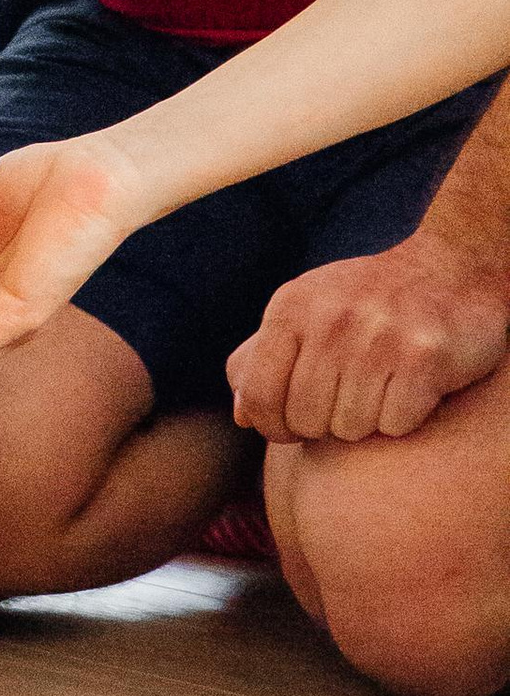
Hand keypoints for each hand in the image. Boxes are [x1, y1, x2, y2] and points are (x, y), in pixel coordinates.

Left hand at [225, 237, 509, 443]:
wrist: (451, 266)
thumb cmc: (365, 300)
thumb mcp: (304, 311)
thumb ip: (261, 361)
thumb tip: (243, 417)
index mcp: (290, 308)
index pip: (260, 396)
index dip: (271, 426)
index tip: (290, 428)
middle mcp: (331, 320)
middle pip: (306, 420)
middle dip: (324, 423)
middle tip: (346, 399)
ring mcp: (379, 338)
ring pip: (351, 428)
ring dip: (366, 421)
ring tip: (379, 386)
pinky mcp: (425, 358)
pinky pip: (395, 426)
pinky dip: (403, 418)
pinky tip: (410, 387)